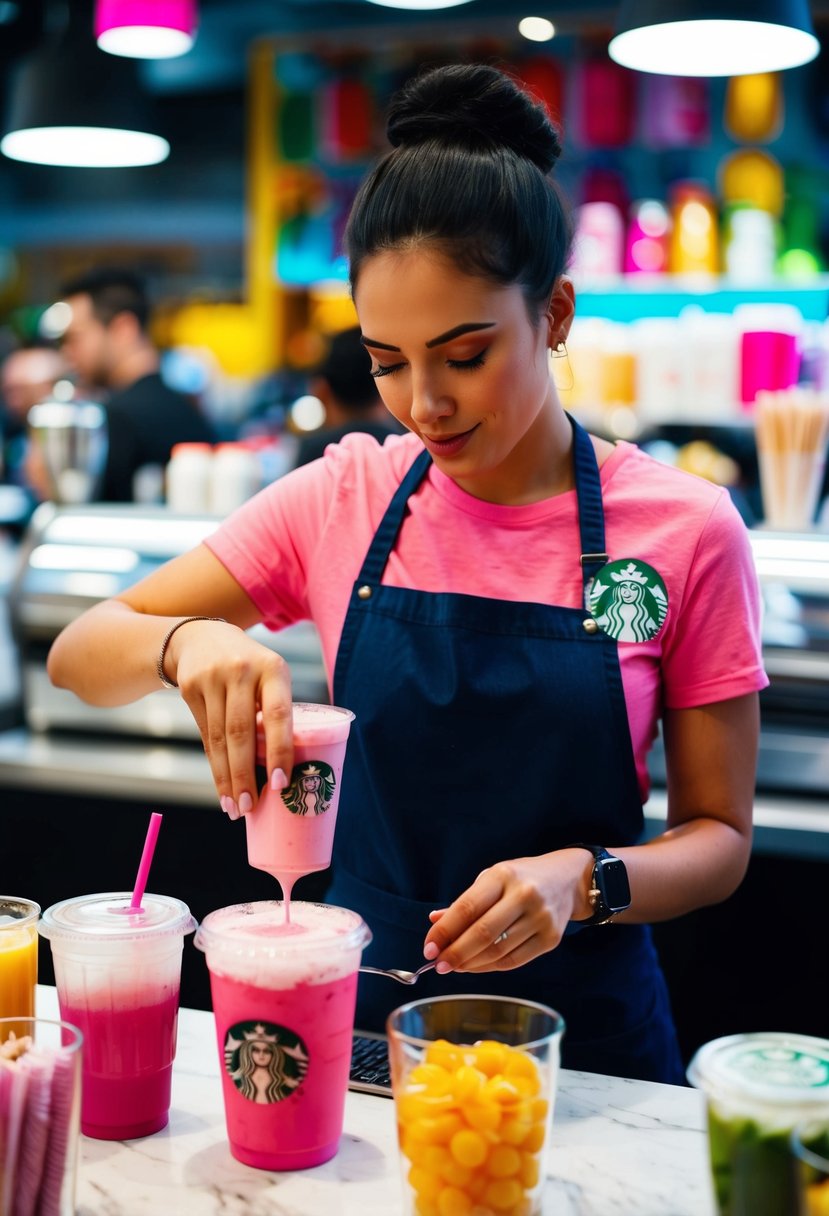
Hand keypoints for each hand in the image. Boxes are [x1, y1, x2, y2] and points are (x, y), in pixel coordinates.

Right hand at [168, 619, 293, 818]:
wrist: (201, 637)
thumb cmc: (251, 667)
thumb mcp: (270, 675)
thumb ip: (277, 709)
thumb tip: (287, 768)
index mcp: (273, 668)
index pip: (278, 715)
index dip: (279, 750)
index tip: (280, 783)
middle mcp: (242, 671)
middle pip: (242, 732)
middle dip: (245, 774)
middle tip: (251, 807)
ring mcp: (212, 678)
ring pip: (220, 739)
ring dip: (228, 778)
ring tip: (236, 807)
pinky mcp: (190, 689)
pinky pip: (205, 736)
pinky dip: (214, 766)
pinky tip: (222, 788)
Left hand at [422, 851, 592, 972]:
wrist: (567, 879)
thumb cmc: (522, 878)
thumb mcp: (492, 879)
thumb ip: (465, 902)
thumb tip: (434, 922)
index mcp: (503, 875)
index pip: (467, 907)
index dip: (444, 931)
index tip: (428, 948)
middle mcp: (524, 895)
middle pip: (482, 933)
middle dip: (455, 953)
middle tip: (438, 965)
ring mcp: (540, 918)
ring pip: (497, 951)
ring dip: (470, 964)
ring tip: (455, 966)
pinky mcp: (551, 939)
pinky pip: (514, 960)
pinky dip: (490, 967)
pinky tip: (476, 966)